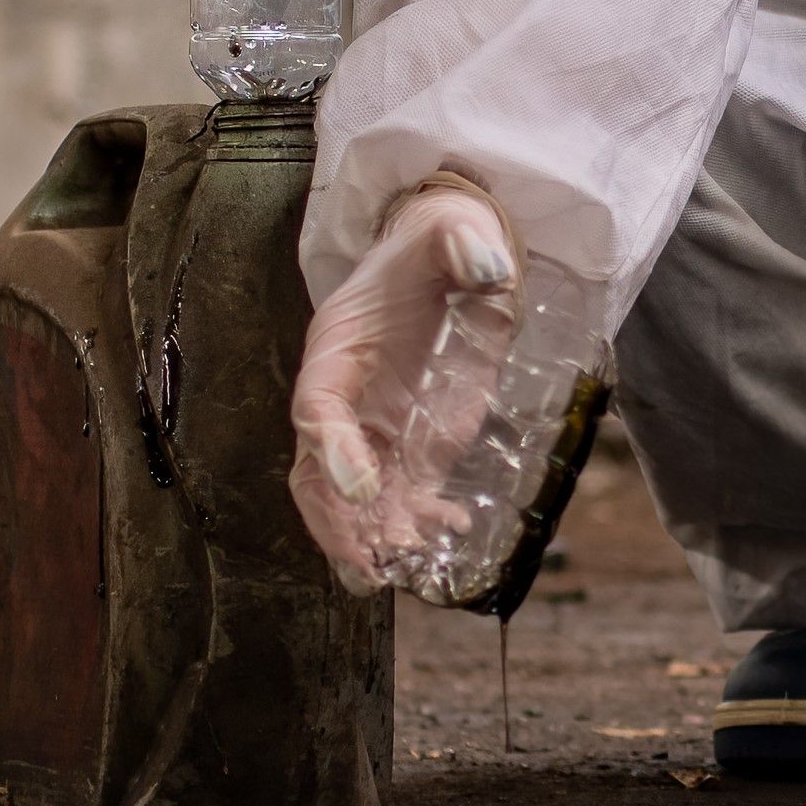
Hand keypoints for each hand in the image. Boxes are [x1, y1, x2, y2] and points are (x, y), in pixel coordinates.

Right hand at [289, 177, 550, 592]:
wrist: (454, 258)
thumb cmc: (443, 247)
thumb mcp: (452, 233)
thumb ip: (463, 243)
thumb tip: (489, 267)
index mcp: (338, 350)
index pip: (316, 408)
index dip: (332, 448)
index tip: (358, 484)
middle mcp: (346, 399)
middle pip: (318, 472)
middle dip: (336, 522)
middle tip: (368, 563)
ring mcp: (376, 430)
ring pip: (353, 500)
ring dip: (370, 539)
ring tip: (399, 572)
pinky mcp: (413, 448)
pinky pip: (400, 499)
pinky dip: (415, 526)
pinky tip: (447, 538)